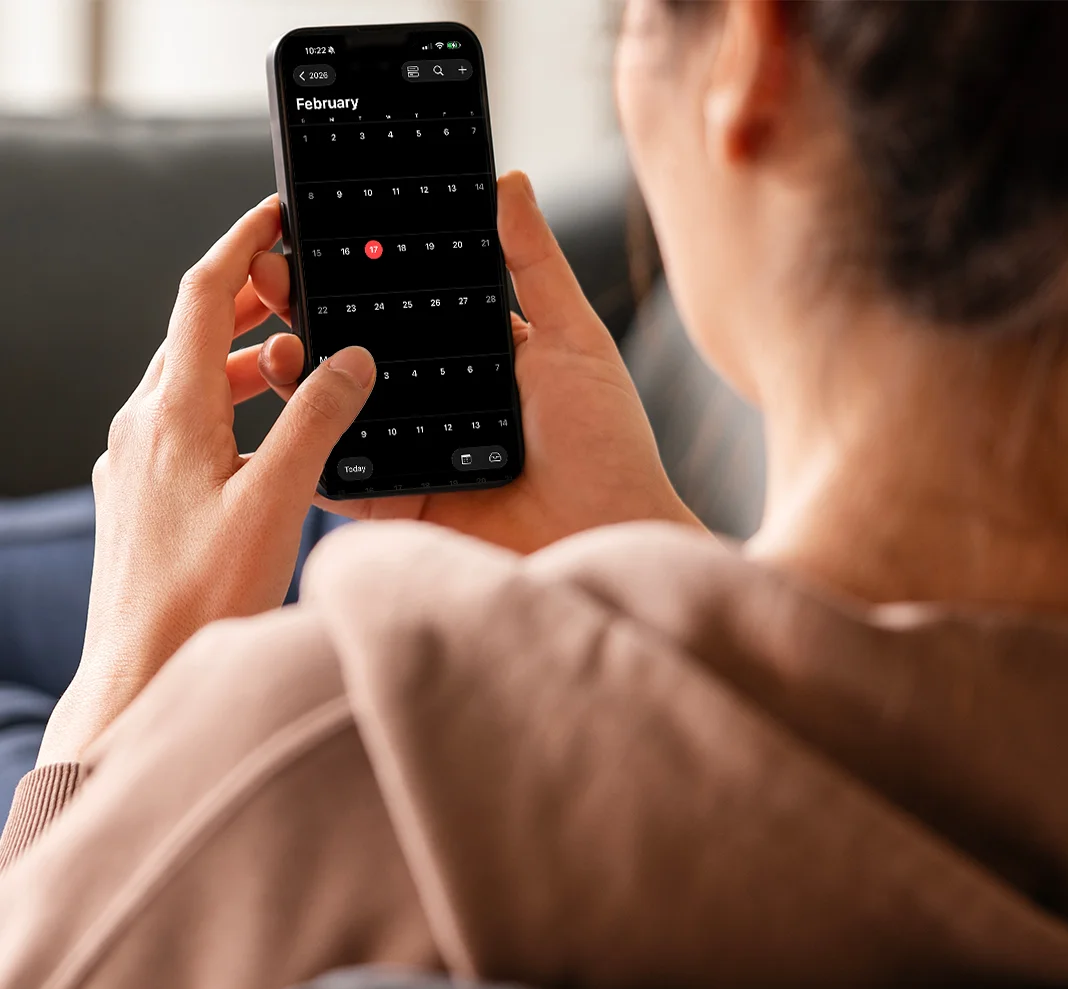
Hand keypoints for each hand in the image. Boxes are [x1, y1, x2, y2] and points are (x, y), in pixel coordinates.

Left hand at [38, 197, 375, 764]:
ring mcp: (133, 464)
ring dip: (235, 358)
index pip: (201, 296)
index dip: (240, 246)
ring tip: (287, 363)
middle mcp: (141, 428)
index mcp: (174, 414)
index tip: (273, 216)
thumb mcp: (277, 500)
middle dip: (245, 300)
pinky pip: (179, 426)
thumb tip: (350, 360)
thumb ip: (316, 421)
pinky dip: (221, 407)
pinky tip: (255, 439)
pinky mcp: (137, 497)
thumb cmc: (205, 597)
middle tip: (295, 287)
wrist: (141, 672)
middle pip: (191, 334)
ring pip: (185, 383)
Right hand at [256, 171, 699, 553]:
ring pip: (337, 410)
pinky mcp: (398, 504)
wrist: (605, 536)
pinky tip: (282, 416)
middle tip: (271, 273)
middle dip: (312, 312)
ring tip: (272, 339)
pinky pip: (339, 477)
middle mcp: (435, 402)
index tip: (315, 231)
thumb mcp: (575, 340)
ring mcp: (411, 453)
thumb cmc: (607, 446)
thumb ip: (535, 265)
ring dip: (298, 376)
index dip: (361, 270)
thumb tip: (508, 183)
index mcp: (473, 358)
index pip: (404, 304)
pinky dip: (306, 451)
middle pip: (359, 353)